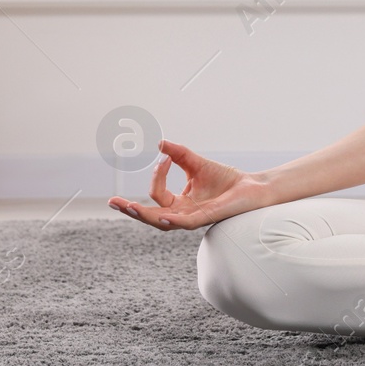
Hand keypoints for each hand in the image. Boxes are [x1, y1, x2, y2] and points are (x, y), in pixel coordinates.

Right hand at [106, 139, 268, 230]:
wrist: (252, 187)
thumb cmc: (226, 179)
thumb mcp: (195, 163)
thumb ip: (177, 154)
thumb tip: (159, 143)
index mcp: (179, 204)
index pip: (157, 194)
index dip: (156, 175)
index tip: (164, 158)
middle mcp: (182, 214)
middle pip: (150, 215)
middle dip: (130, 210)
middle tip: (113, 202)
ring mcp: (193, 218)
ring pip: (162, 222)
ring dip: (145, 215)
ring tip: (129, 207)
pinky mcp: (206, 218)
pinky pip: (185, 222)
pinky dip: (171, 219)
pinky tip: (161, 215)